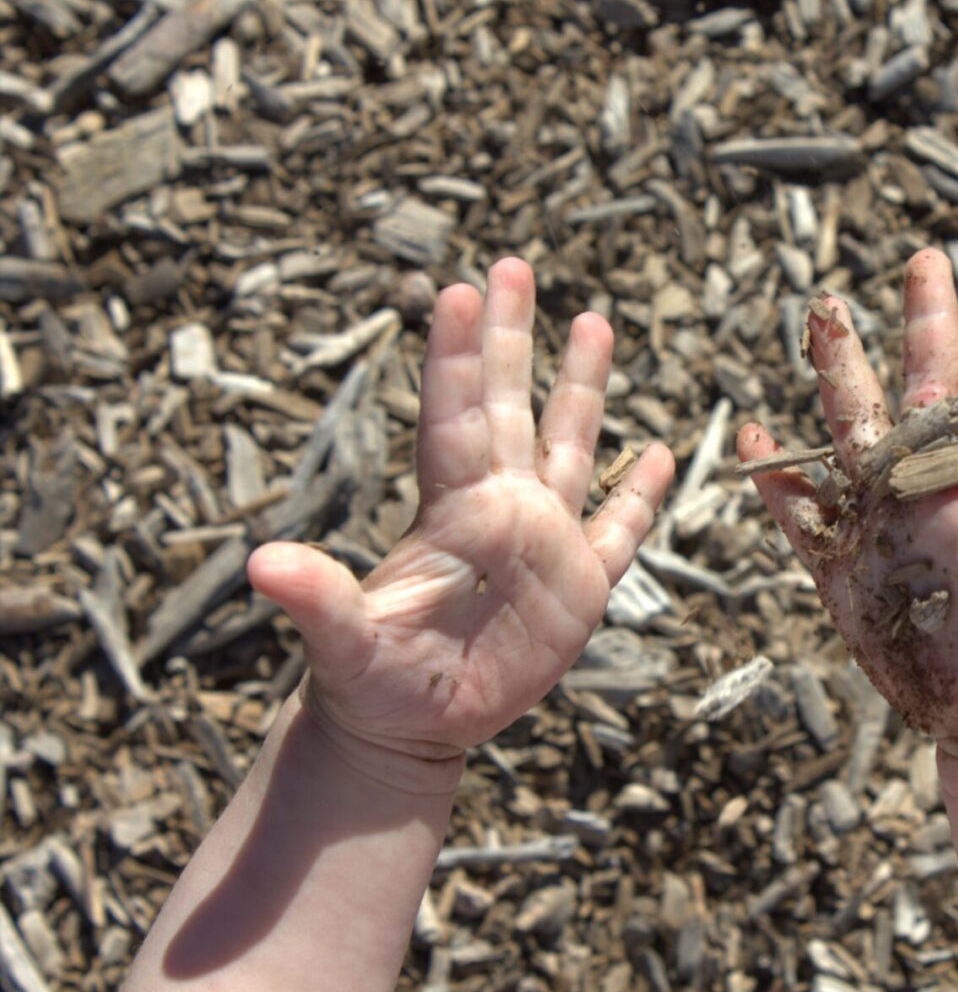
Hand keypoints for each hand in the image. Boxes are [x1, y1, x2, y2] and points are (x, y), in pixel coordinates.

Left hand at [247, 259, 673, 780]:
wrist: (409, 728)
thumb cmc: (370, 685)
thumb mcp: (344, 646)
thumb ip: (318, 601)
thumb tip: (262, 566)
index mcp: (450, 513)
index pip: (455, 419)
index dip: (457, 357)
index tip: (459, 290)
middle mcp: (499, 510)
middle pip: (508, 407)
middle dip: (510, 337)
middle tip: (511, 264)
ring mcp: (543, 544)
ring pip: (570, 449)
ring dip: (581, 388)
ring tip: (594, 320)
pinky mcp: (579, 590)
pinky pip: (617, 532)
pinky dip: (640, 497)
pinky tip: (660, 454)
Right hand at [738, 250, 957, 761]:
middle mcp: (933, 498)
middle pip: (924, 393)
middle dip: (925, 325)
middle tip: (926, 255)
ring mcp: (884, 527)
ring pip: (854, 432)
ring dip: (838, 373)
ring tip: (822, 309)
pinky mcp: (843, 571)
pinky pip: (803, 516)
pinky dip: (780, 482)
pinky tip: (756, 440)